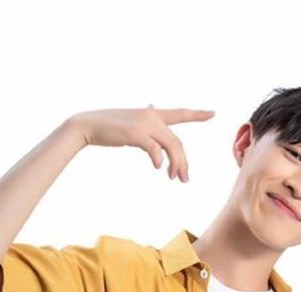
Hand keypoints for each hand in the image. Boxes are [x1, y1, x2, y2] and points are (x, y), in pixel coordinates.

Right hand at [71, 104, 214, 181]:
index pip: (180, 113)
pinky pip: (155, 149)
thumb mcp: (131, 120)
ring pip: (171, 146)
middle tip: (184, 179)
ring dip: (175, 164)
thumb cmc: (108, 126)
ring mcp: (144, 124)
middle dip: (183, 162)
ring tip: (175, 179)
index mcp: (153, 113)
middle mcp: (152, 116)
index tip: (214, 113)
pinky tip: (159, 168)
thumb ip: (145, 117)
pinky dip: (159, 159)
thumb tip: (152, 104)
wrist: (87, 125)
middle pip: (177, 142)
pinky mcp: (136, 134)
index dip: (197, 114)